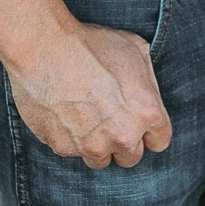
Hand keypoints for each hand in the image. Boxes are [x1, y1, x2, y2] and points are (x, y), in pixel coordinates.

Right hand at [7, 23, 172, 168]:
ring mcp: (93, 146)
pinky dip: (70, 138)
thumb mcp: (135, 49)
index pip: (159, 141)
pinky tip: (64, 114)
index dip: (150, 131)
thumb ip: (146, 81)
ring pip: (101, 160)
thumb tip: (145, 92)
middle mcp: (123, 135)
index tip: (139, 123)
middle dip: (124, 141)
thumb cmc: (91, 45)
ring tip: (86, 118)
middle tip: (110, 119)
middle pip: (132, 157)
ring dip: (98, 145)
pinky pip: (72, 151)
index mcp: (147, 112)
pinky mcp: (64, 149)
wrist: (44, 49)